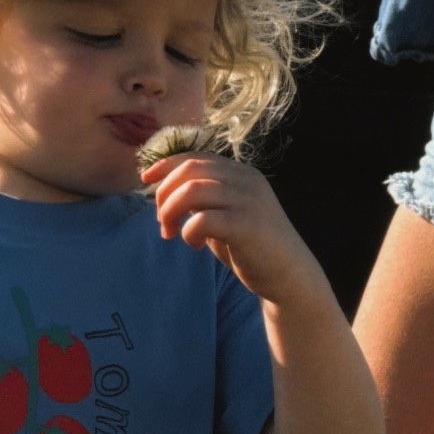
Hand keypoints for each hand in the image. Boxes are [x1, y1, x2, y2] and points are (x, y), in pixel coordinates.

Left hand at [141, 151, 320, 305]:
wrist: (288, 276)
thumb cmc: (250, 247)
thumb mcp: (224, 214)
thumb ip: (202, 199)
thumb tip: (165, 189)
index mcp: (241, 173)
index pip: (195, 157)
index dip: (165, 165)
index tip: (145, 179)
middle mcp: (246, 180)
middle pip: (189, 170)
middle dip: (164, 193)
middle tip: (161, 221)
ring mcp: (249, 200)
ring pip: (192, 190)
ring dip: (171, 211)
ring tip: (171, 233)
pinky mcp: (247, 225)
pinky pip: (203, 219)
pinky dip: (189, 231)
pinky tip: (195, 244)